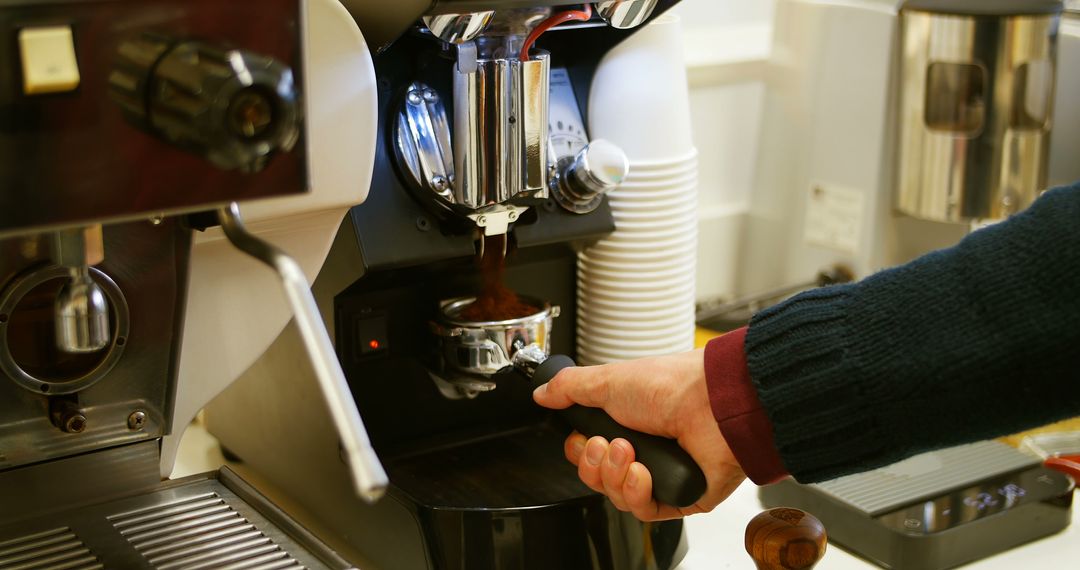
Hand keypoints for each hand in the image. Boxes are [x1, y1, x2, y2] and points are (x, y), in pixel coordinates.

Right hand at [533, 349, 746, 520]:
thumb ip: (571, 387)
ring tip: (629, 451)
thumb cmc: (672, 385)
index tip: (582, 438)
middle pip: (598, 478)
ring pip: (617, 496)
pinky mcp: (680, 497)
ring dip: (615, 474)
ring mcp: (662, 475)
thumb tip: (543, 393)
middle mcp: (644, 450)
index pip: (589, 453)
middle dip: (594, 463)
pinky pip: (644, 510)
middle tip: (605, 443)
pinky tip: (642, 473)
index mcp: (627, 424)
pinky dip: (637, 492)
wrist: (714, 404)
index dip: (580, 452)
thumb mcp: (610, 379)